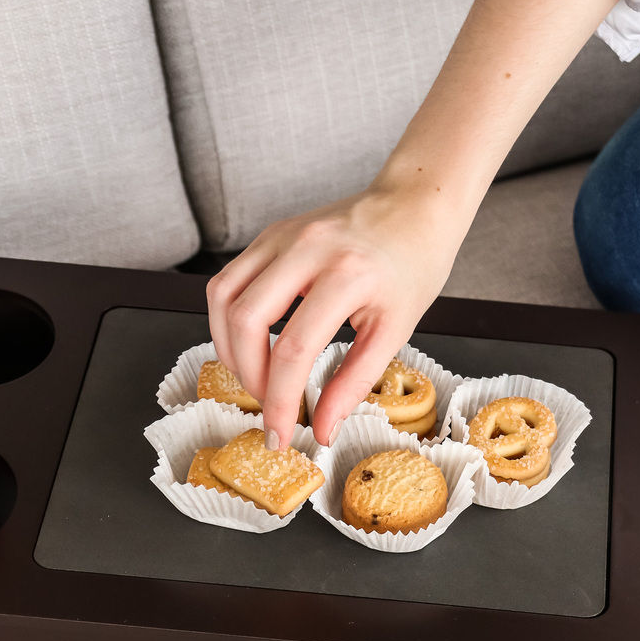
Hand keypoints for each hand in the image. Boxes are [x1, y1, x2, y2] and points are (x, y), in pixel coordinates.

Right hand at [206, 183, 467, 449]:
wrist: (415, 206)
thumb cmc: (414, 265)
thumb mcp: (395, 330)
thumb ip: (354, 382)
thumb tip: (323, 429)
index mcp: (347, 274)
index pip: (293, 349)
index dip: (280, 401)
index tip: (280, 434)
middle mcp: (307, 247)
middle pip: (246, 320)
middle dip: (248, 376)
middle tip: (268, 405)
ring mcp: (282, 236)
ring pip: (224, 296)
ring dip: (228, 347)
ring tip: (255, 377)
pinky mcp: (270, 234)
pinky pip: (229, 280)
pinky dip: (231, 319)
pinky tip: (252, 343)